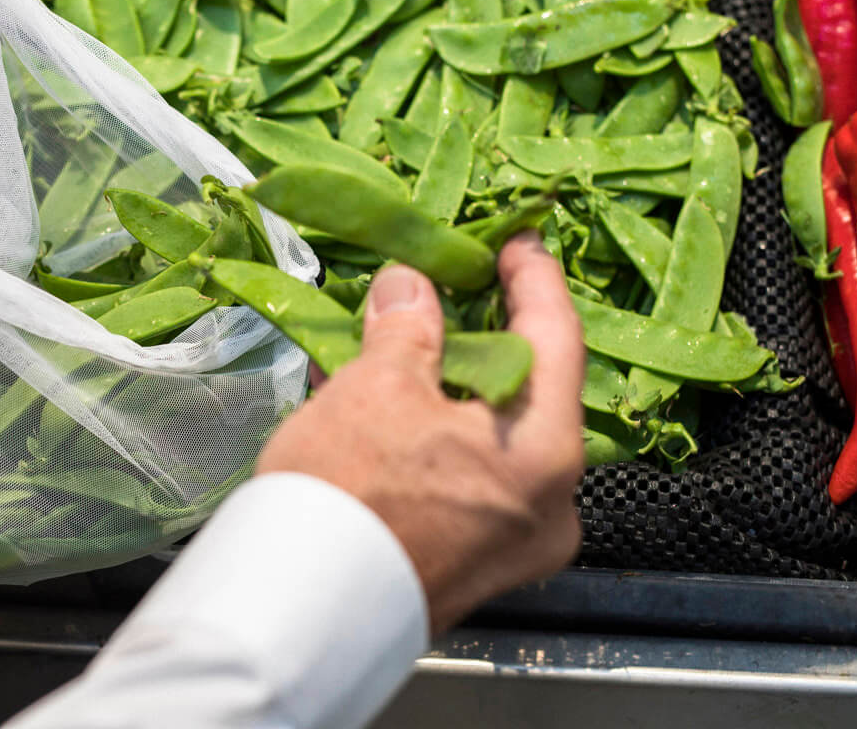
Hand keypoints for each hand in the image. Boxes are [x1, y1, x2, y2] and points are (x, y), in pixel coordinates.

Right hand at [256, 235, 585, 633]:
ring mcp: (507, 542)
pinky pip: (458, 475)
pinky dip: (423, 433)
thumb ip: (407, 328)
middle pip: (522, 393)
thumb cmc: (353, 491)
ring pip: (483, 436)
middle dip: (475, 336)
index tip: (517, 241)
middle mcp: (547, 504)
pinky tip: (370, 402)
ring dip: (438, 385)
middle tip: (449, 291)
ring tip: (389, 341)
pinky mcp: (465, 563)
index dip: (535, 279)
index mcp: (547, 453)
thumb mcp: (378, 387)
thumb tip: (411, 287)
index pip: (556, 340)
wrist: (300, 614)